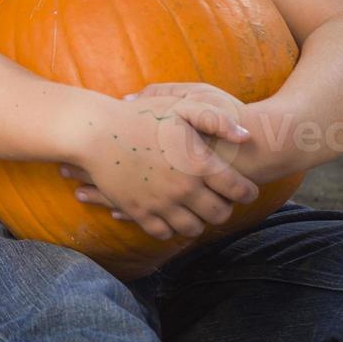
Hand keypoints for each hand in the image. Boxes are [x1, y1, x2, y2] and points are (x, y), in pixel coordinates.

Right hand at [71, 89, 258, 240]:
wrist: (95, 132)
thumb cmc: (140, 117)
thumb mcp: (181, 107)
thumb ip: (218, 120)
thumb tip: (247, 136)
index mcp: (199, 164)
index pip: (240, 191)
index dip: (247, 192)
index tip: (242, 189)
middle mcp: (184, 189)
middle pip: (220, 215)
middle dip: (224, 208)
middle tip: (217, 198)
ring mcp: (161, 204)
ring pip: (193, 229)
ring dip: (197, 221)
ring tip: (193, 207)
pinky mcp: (139, 213)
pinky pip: (164, 234)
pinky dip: (169, 228)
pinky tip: (168, 212)